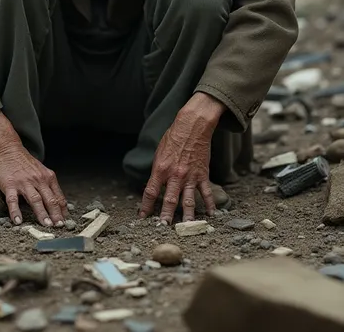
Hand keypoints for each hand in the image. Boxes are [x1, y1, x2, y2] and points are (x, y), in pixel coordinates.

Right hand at [0, 143, 68, 226]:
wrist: (7, 149)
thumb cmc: (23, 161)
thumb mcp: (40, 170)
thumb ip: (48, 184)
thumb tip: (57, 200)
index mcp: (47, 177)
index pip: (58, 196)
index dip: (63, 210)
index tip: (66, 221)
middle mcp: (38, 179)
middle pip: (49, 199)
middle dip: (56, 214)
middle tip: (59, 226)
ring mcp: (24, 182)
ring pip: (35, 200)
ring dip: (42, 213)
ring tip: (46, 225)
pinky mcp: (10, 185)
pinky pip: (13, 200)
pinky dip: (15, 211)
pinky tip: (18, 221)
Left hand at [139, 92, 224, 222]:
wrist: (192, 126)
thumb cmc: (173, 137)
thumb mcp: (159, 153)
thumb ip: (158, 171)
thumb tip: (155, 186)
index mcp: (161, 169)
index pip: (150, 192)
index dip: (145, 206)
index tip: (142, 217)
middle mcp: (175, 175)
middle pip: (169, 200)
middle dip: (166, 217)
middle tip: (163, 228)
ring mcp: (190, 176)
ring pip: (188, 201)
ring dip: (186, 216)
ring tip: (185, 228)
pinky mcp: (202, 174)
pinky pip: (206, 193)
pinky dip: (209, 205)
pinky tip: (211, 215)